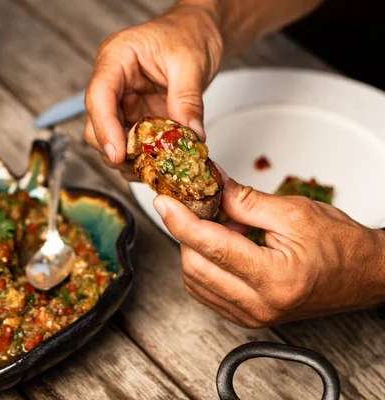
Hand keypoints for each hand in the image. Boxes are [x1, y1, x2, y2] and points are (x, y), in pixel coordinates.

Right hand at [84, 2, 222, 179]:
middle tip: (140, 166)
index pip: (99, 96)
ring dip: (129, 157)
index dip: (105, 128)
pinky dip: (142, 158)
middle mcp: (113, 83)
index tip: (118, 154)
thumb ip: (187, 100)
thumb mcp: (191, 63)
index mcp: (116, 58)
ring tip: (154, 168)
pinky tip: (158, 165)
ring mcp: (123, 102)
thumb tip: (191, 135)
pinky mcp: (136, 117)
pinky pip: (132, 143)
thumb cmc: (189, 35)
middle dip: (115, 149)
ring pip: (111, 139)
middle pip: (97, 123)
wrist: (199, 33)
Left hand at [153, 174, 384, 327]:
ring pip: (195, 281)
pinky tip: (220, 245)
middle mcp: (260, 305)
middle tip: (193, 205)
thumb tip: (210, 185)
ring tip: (218, 225)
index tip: (165, 201)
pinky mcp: (248, 317)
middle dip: (186, 232)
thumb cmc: (342, 246)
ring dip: (194, 248)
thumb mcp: (292, 212)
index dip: (181, 220)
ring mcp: (252, 316)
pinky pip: (207, 291)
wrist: (365, 275)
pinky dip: (204, 264)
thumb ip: (244, 200)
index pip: (210, 247)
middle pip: (195, 266)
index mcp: (275, 279)